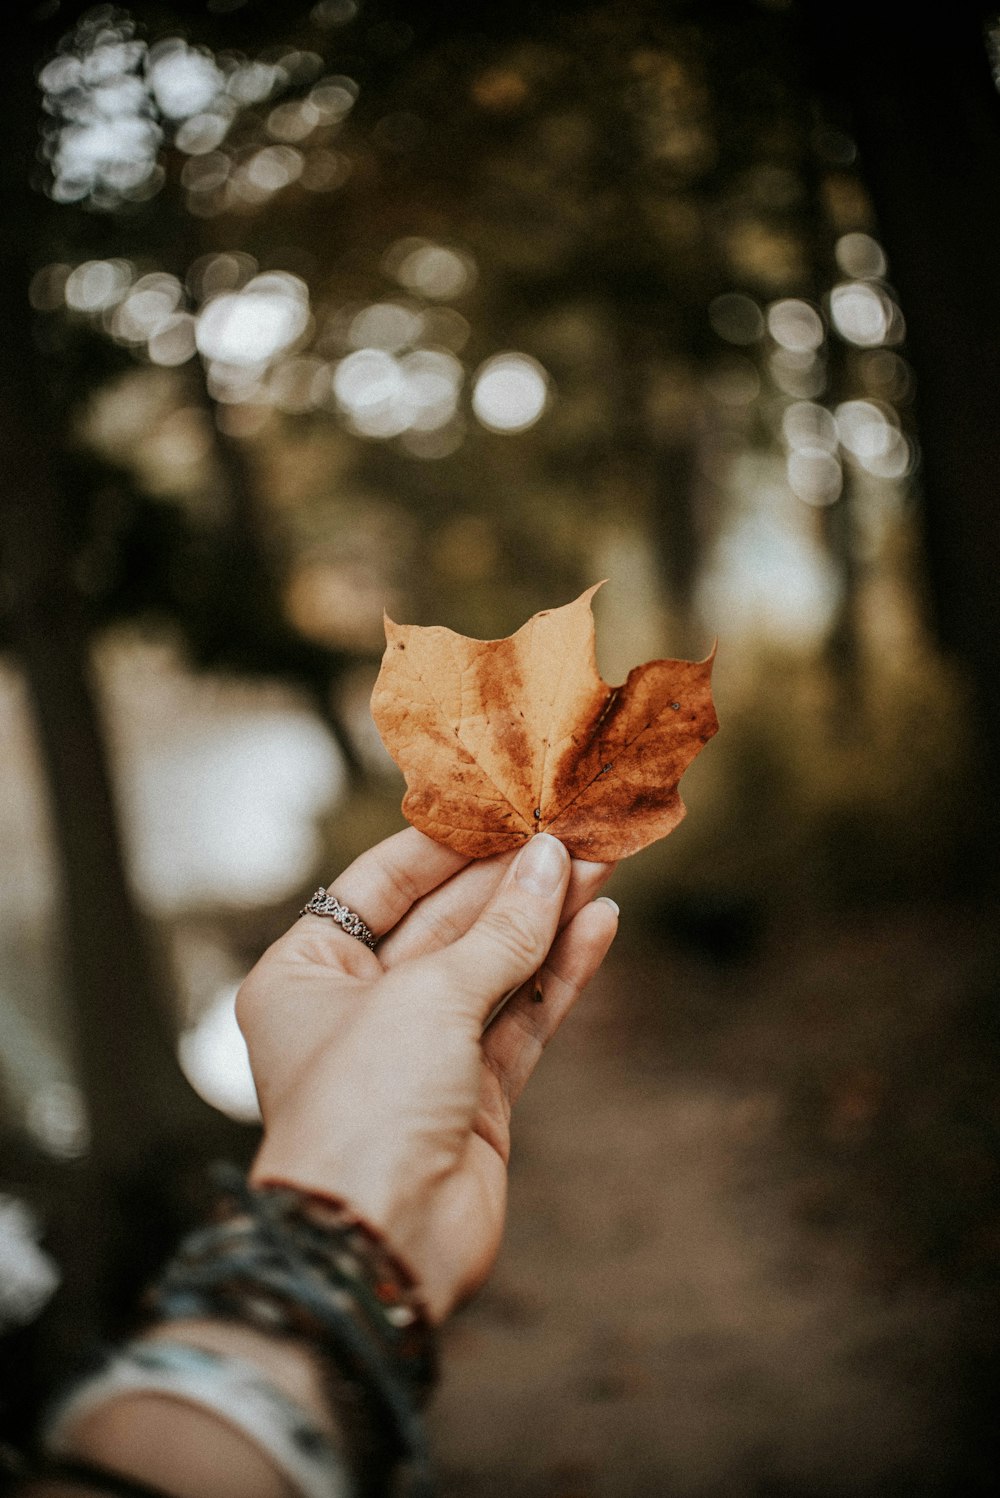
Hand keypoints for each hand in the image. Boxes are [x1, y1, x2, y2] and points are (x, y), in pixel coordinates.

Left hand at [237, 829, 617, 1321]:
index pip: (380, 885)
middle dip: (510, 881)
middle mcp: (359, 1008)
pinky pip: (520, 1019)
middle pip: (445, 923)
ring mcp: (420, 1054)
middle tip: (573, 830)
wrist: (380, 1244)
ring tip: (601, 864)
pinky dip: (558, 975)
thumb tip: (552, 861)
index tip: (504, 805)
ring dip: (545, 920)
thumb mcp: (429, 996)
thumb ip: (500, 930)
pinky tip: (598, 926)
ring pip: (492, 969)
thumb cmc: (365, 1106)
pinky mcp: (473, 1096)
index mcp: (306, 973)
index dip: (445, 844)